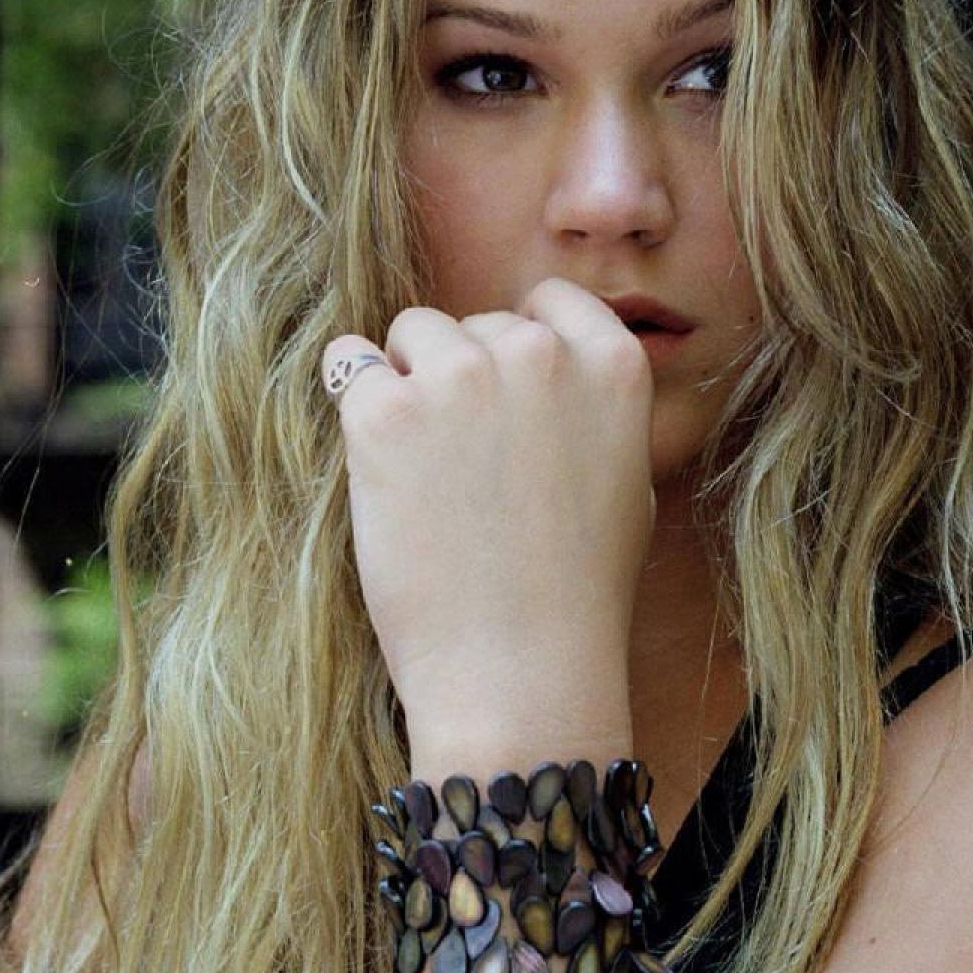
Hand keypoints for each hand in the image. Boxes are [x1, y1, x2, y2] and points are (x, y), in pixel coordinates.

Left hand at [322, 278, 654, 750]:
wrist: (519, 672)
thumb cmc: (577, 595)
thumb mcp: (625, 484)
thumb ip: (589, 408)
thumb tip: (545, 360)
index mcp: (612, 365)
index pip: (552, 300)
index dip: (522, 345)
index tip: (508, 398)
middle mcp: (539, 354)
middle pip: (476, 323)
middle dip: (464, 375)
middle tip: (466, 467)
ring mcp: (460, 377)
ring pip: (411, 333)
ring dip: (407, 382)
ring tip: (425, 473)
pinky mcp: (384, 412)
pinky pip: (347, 364)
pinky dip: (353, 405)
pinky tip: (377, 466)